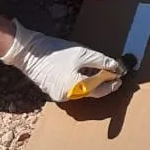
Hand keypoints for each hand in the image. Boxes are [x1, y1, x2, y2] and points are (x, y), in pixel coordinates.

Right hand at [0, 19, 124, 100]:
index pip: (101, 88)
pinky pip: (73, 90)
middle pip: (93, 92)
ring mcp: (60, 97)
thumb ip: (101, 61)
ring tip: (101, 73)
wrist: (29, 52)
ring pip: (83, 91)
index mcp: (77, 88)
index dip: (112, 81)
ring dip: (93, 84)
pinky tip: (86, 74)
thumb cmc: (55, 52)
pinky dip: (82, 83)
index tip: (121, 75)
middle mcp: (69, 97)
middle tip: (114, 75)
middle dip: (104, 84)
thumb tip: (116, 67)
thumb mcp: (82, 53)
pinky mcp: (54, 93)